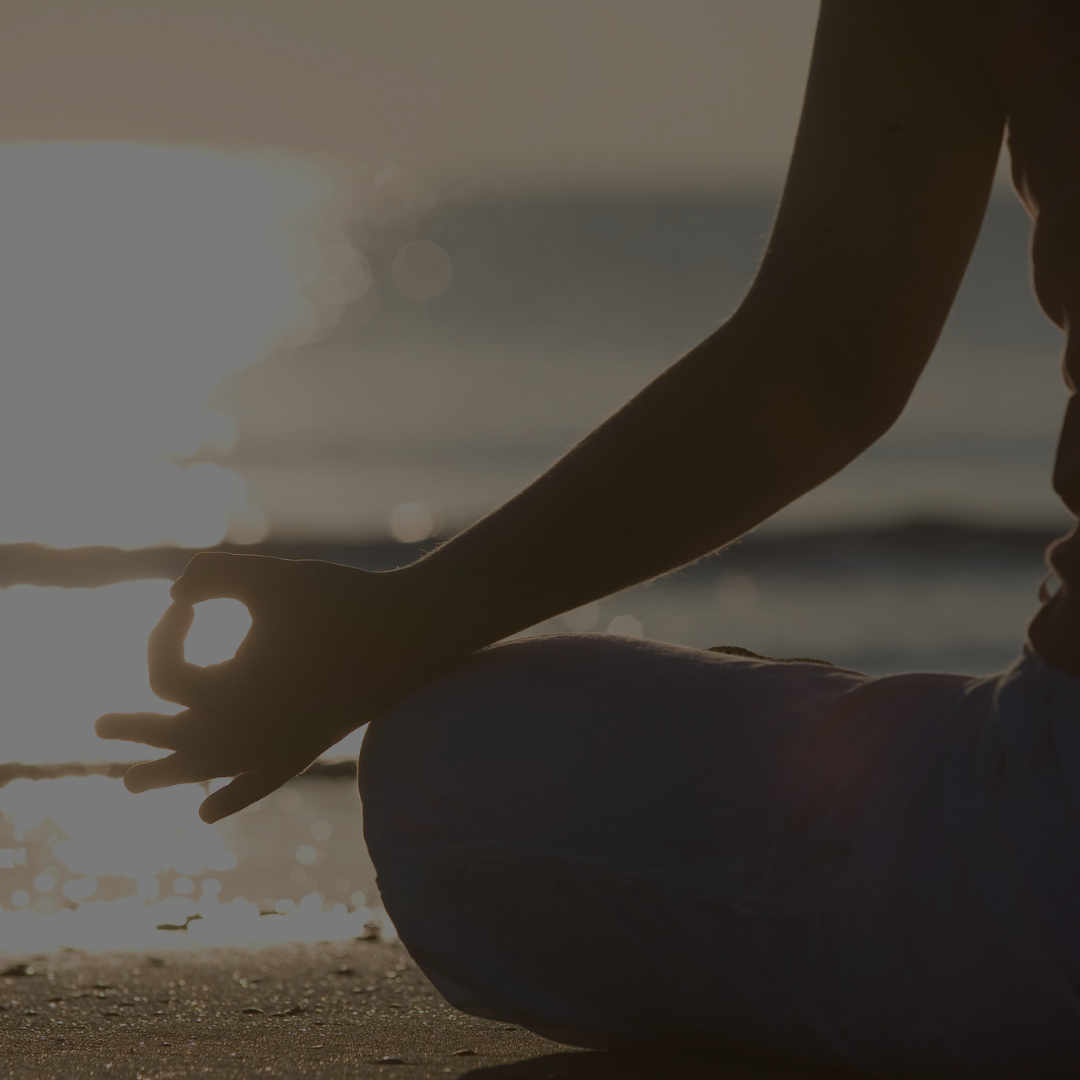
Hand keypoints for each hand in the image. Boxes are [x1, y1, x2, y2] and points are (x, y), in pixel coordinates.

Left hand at [96, 553, 428, 821]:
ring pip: (210, 770)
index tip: (187, 600)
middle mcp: (248, 732)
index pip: (167, 677)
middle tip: (98, 726)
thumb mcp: (269, 577)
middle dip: (135, 728)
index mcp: (232, 693)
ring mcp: (278, 746)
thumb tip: (177, 590)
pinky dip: (233, 794)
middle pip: (173, 740)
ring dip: (170, 773)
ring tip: (130, 785)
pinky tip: (209, 812)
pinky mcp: (308, 746)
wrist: (411, 631)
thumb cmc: (341, 600)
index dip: (165, 632)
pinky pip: (260, 781)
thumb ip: (213, 574)